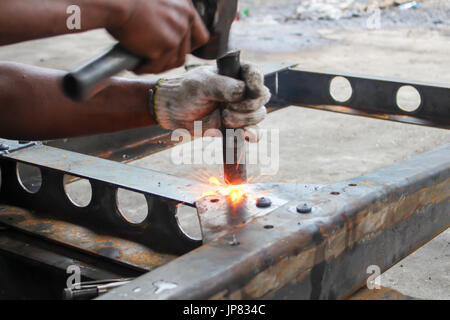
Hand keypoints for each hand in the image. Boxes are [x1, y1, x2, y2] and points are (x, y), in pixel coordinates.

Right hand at [107, 0, 208, 73]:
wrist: (116, 2)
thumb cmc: (128, 1)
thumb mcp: (157, 5)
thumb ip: (169, 19)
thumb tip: (169, 43)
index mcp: (186, 9)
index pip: (200, 37)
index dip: (189, 47)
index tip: (175, 51)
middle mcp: (185, 22)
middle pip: (185, 53)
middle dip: (167, 60)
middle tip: (151, 61)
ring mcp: (177, 35)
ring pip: (172, 62)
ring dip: (157, 67)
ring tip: (141, 65)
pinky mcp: (166, 46)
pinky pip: (157, 66)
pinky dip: (145, 69)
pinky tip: (135, 67)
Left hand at [152, 63, 269, 137]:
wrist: (173, 112)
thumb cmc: (185, 91)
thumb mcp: (201, 84)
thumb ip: (222, 86)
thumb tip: (243, 92)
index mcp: (235, 74)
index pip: (255, 74)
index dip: (256, 84)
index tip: (250, 92)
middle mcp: (242, 90)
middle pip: (261, 98)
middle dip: (246, 106)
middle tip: (225, 108)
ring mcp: (240, 109)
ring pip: (258, 115)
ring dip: (243, 120)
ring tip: (223, 119)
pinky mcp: (236, 126)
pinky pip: (253, 132)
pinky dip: (252, 135)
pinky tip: (246, 135)